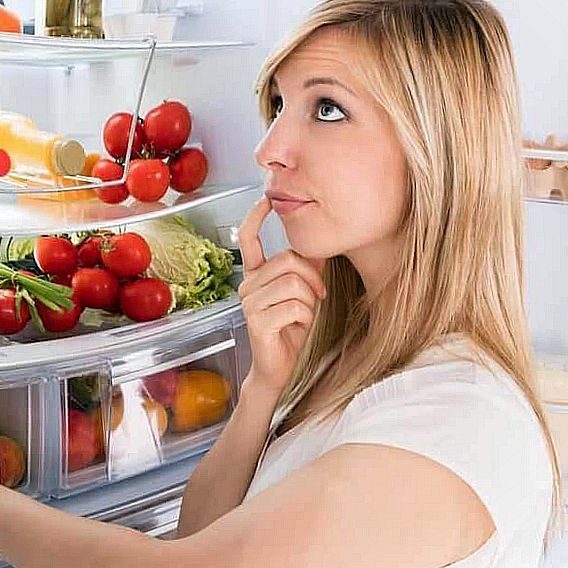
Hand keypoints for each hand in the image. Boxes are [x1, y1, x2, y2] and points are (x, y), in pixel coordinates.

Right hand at [237, 198, 326, 397]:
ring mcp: (249, 303)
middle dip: (313, 278)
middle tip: (317, 296)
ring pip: (293, 282)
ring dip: (309, 300)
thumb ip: (307, 268)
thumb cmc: (290, 330)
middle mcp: (247, 285)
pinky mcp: (257, 321)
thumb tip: (320, 241)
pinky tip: (297, 327)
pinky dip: (305, 316)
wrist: (280, 368)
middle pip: (288, 259)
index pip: (248, 238)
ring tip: (303, 315)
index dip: (255, 217)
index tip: (265, 199)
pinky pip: (294, 305)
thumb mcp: (303, 293)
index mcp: (255, 275)